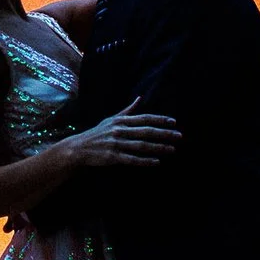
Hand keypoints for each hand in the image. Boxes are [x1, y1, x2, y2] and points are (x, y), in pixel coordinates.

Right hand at [61, 99, 179, 168]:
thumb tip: (140, 98)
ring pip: (141, 146)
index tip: (174, 122)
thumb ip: (128, 110)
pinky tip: (157, 162)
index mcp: (120, 121)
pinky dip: (145, 161)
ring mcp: (116, 144)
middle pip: (146, 131)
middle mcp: (119, 131)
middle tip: (179, 136)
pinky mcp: (113, 157)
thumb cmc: (98, 133)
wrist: (79, 148)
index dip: (160, 119)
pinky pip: (132, 159)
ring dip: (158, 148)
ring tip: (172, 149)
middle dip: (164, 133)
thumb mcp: (111, 119)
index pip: (144, 118)